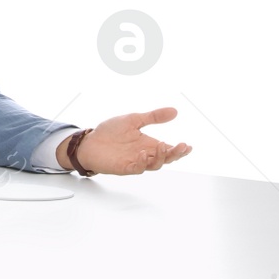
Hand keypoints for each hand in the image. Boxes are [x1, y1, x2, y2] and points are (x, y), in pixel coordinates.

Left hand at [65, 108, 192, 175]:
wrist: (89, 141)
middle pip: (165, 158)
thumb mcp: (133, 120)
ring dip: (160, 157)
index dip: (180, 149)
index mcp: (149, 143)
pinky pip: (137, 168)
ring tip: (162, 146)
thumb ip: (153, 117)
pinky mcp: (124, 167)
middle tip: (182, 147)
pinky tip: (144, 154)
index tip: (188, 146)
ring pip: (154, 164)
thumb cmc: (110, 132)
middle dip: (175, 154)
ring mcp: (135, 161)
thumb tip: (174, 111)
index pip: (169, 149)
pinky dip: (142, 162)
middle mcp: (145, 154)